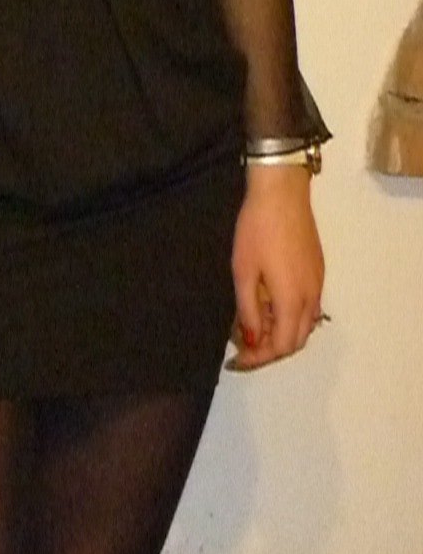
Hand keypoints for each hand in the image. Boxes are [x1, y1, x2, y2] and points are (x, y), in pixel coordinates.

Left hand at [227, 163, 324, 371]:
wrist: (282, 195)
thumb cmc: (257, 232)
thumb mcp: (243, 272)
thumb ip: (248, 309)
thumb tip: (251, 338)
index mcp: (293, 300)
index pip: (283, 345)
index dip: (260, 357)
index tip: (237, 358)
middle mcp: (311, 297)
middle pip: (297, 339)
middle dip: (270, 349)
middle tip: (241, 346)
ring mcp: (317, 284)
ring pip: (304, 324)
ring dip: (279, 332)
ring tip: (249, 327)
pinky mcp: (316, 271)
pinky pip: (306, 307)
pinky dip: (287, 315)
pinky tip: (265, 306)